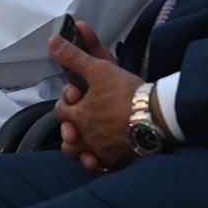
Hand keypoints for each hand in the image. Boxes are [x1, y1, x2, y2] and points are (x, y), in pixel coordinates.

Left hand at [50, 22, 136, 171]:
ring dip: (78, 147)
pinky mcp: (114, 162)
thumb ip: (74, 57)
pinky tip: (101, 154)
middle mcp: (84, 136)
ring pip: (78, 154)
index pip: (60, 110)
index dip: (67, 101)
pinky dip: (96, 161)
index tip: (78, 94)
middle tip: (81, 118)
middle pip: (66, 136)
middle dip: (69, 126)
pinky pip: (98, 167)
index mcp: (78, 115)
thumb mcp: (99, 69)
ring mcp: (98, 151)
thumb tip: (52, 40)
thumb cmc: (126, 92)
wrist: (154, 116)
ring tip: (88, 139)